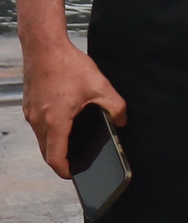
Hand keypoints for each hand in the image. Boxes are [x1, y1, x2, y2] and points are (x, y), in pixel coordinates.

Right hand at [20, 41, 124, 177]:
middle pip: (46, 151)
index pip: (55, 157)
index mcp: (55, 121)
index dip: (64, 170)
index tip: (74, 175)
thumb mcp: (100, 86)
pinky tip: (65, 122)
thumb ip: (115, 106)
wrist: (44, 47)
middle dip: (60, 160)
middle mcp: (38, 121)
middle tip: (76, 162)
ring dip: (54, 144)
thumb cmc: (68, 66)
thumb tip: (122, 121)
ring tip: (72, 144)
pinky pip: (38, 125)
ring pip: (41, 138)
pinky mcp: (29, 105)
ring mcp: (30, 113)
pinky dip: (49, 130)